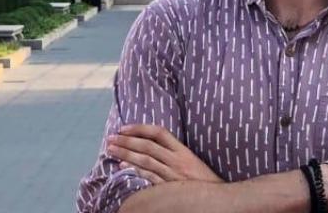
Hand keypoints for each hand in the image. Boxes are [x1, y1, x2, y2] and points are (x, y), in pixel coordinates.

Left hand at [105, 123, 222, 184]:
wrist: (217, 198)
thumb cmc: (203, 181)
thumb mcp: (191, 161)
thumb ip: (173, 153)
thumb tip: (149, 146)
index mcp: (183, 151)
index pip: (159, 133)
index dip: (140, 128)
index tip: (124, 128)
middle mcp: (177, 160)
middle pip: (148, 146)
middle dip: (127, 141)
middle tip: (110, 139)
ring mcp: (172, 175)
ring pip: (145, 160)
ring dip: (126, 154)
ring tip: (111, 150)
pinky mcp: (169, 188)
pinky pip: (149, 178)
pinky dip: (135, 172)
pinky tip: (122, 168)